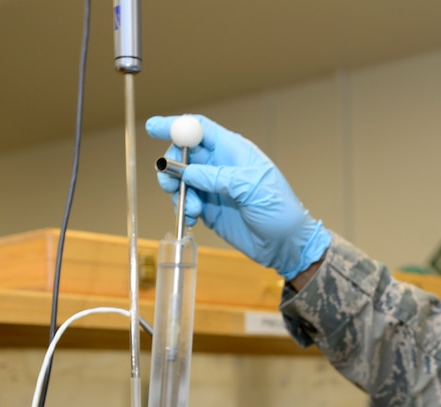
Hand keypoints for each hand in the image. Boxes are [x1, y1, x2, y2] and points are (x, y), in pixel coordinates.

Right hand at [145, 115, 330, 279]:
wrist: (286, 246)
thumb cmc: (280, 211)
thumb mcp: (253, 189)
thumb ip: (219, 177)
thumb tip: (187, 171)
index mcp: (234, 152)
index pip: (200, 129)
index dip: (177, 126)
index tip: (154, 128)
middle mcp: (221, 166)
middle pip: (183, 154)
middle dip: (172, 167)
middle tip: (172, 185)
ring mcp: (213, 188)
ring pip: (180, 180)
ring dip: (178, 193)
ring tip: (192, 209)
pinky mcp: (209, 209)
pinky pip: (184, 202)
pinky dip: (182, 210)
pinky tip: (192, 219)